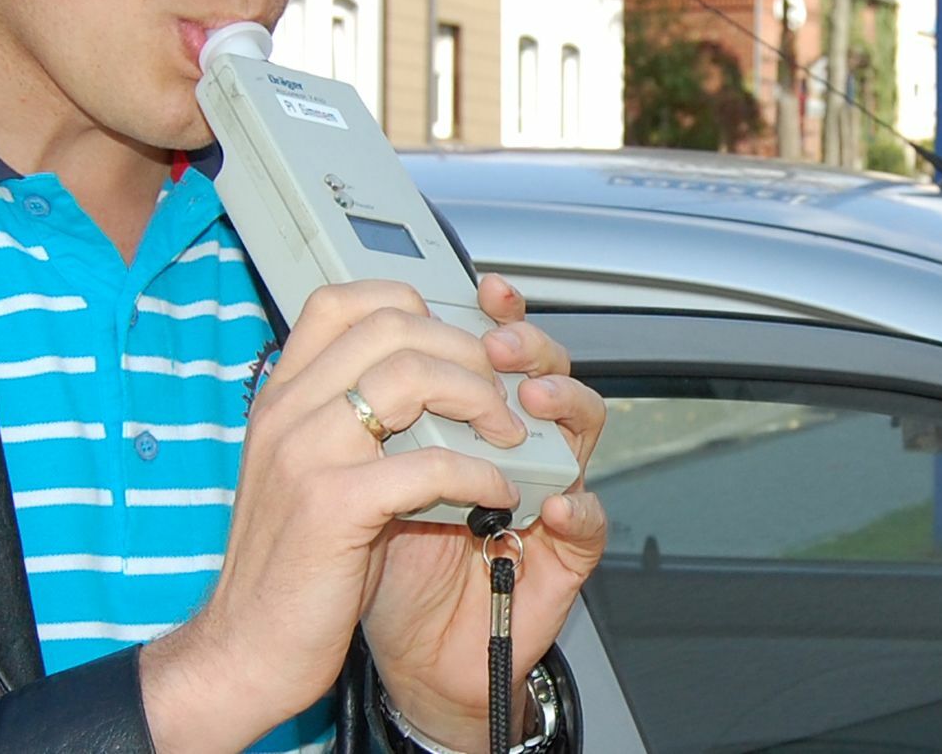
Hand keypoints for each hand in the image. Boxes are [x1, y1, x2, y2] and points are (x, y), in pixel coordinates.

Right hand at [140, 278, 531, 750]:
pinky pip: (430, 463)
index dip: (412, 306)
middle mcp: (285, 414)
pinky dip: (479, 473)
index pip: (342, 302)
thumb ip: (340, 425)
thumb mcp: (299, 476)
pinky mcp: (334, 507)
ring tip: (505, 437)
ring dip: (478, 400)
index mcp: (278, 400)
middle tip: (498, 395)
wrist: (244, 649)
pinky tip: (494, 494)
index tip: (455, 344)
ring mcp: (305, 454)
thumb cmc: (283, 572)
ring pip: (411, 376)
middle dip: (463, 352)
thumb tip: (412, 388)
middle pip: (390, 327)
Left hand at [362, 274, 607, 749]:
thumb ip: (368, 412)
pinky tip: (554, 505)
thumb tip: (352, 336)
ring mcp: (541, 499)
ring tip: (532, 404)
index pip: (493, 349)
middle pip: (548, 372)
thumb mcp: (359, 473)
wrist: (397, 651)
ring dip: (566, 409)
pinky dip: (579, 512)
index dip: (495, 314)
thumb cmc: (378, 560)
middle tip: (498, 346)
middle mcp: (509, 450)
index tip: (480, 290)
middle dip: (530, 348)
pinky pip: (588, 528)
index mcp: (462, 421)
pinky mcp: (558, 562)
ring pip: (584, 434)